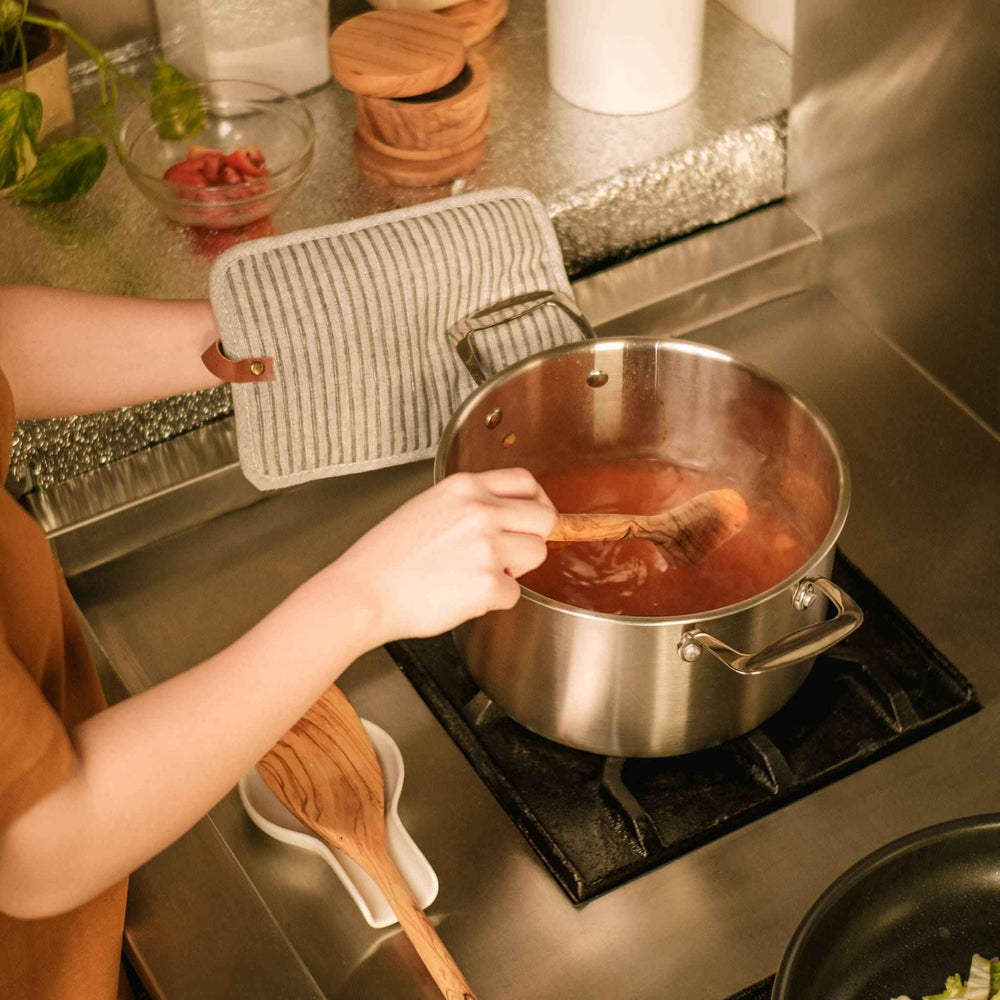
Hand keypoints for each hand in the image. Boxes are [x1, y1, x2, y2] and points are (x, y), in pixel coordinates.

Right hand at [329, 469, 556, 643]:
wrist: (364, 591)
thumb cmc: (386, 557)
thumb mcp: (428, 506)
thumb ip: (468, 504)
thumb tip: (504, 515)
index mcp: (465, 487)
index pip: (526, 482)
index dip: (536, 502)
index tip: (533, 517)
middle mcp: (481, 510)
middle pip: (544, 518)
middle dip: (533, 538)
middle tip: (513, 554)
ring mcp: (488, 546)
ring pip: (537, 554)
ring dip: (516, 569)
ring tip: (479, 574)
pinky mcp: (489, 583)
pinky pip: (515, 594)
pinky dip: (494, 600)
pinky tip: (463, 595)